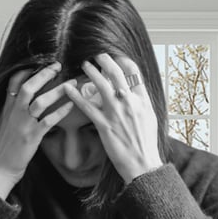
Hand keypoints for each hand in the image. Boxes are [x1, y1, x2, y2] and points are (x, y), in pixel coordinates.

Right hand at [0, 61, 75, 186]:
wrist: (0, 167)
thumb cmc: (3, 147)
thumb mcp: (2, 123)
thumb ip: (9, 109)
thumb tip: (13, 98)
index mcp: (7, 108)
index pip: (13, 83)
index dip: (26, 70)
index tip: (39, 62)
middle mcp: (14, 113)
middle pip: (28, 87)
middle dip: (44, 74)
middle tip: (58, 65)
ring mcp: (23, 124)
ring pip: (40, 102)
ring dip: (57, 91)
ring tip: (71, 83)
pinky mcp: (31, 137)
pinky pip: (48, 121)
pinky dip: (60, 112)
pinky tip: (71, 106)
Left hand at [62, 53, 162, 183]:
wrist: (142, 163)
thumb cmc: (145, 143)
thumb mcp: (149, 117)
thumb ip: (141, 102)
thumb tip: (136, 91)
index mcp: (143, 100)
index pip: (134, 72)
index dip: (123, 61)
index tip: (115, 56)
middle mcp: (130, 102)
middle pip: (116, 73)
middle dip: (105, 61)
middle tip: (97, 55)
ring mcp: (116, 113)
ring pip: (101, 85)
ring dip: (91, 72)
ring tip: (84, 64)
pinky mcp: (104, 124)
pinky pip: (87, 106)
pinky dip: (76, 95)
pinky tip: (68, 88)